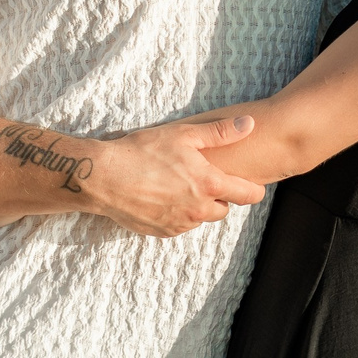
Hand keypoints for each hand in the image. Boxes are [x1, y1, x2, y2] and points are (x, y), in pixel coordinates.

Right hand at [81, 116, 268, 237]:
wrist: (104, 177)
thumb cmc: (143, 151)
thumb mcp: (183, 134)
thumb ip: (220, 132)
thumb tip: (249, 124)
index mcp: (209, 184)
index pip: (248, 195)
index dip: (253, 189)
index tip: (251, 184)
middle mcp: (199, 210)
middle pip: (224, 209)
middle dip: (218, 196)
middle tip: (200, 178)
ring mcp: (181, 224)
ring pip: (201, 218)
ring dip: (197, 206)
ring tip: (176, 185)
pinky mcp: (164, 232)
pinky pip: (181, 225)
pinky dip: (177, 214)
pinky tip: (162, 196)